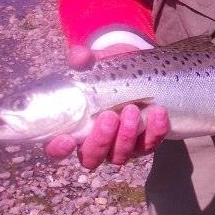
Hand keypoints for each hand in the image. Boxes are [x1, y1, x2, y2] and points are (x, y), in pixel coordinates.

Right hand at [44, 43, 168, 167]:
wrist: (134, 70)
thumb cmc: (105, 71)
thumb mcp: (93, 62)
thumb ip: (82, 58)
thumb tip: (79, 57)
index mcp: (73, 127)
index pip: (56, 150)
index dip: (58, 150)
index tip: (67, 139)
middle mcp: (94, 142)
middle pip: (91, 158)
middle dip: (101, 140)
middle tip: (110, 116)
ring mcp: (119, 146)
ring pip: (119, 156)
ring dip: (126, 136)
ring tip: (132, 109)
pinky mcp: (144, 143)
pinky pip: (149, 145)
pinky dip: (154, 131)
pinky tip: (158, 112)